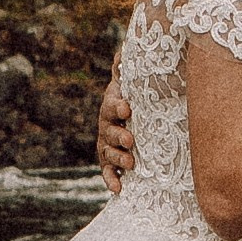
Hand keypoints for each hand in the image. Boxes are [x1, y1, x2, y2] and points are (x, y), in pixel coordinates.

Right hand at [97, 74, 134, 192]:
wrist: (131, 121)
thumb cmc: (135, 100)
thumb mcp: (132, 84)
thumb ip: (126, 70)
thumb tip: (122, 51)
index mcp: (112, 106)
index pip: (112, 104)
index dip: (118, 106)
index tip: (128, 108)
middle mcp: (106, 125)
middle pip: (109, 130)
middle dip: (119, 135)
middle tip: (131, 139)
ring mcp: (107, 145)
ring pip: (108, 152)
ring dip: (118, 157)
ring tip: (131, 163)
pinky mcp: (110, 162)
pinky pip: (107, 171)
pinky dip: (111, 180)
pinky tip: (118, 189)